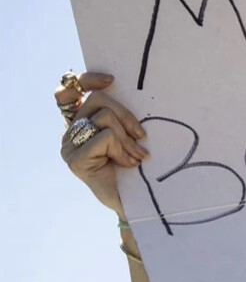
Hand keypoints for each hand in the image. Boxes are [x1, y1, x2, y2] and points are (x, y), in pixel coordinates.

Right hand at [57, 72, 148, 218]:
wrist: (135, 202)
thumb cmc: (135, 168)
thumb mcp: (128, 136)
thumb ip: (119, 116)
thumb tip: (124, 92)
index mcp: (81, 122)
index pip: (70, 89)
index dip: (87, 80)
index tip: (111, 81)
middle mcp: (71, 131)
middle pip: (98, 101)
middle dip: (126, 116)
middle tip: (141, 136)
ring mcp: (69, 146)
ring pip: (105, 119)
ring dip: (128, 139)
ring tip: (137, 156)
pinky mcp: (75, 159)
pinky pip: (106, 137)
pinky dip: (123, 150)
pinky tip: (129, 164)